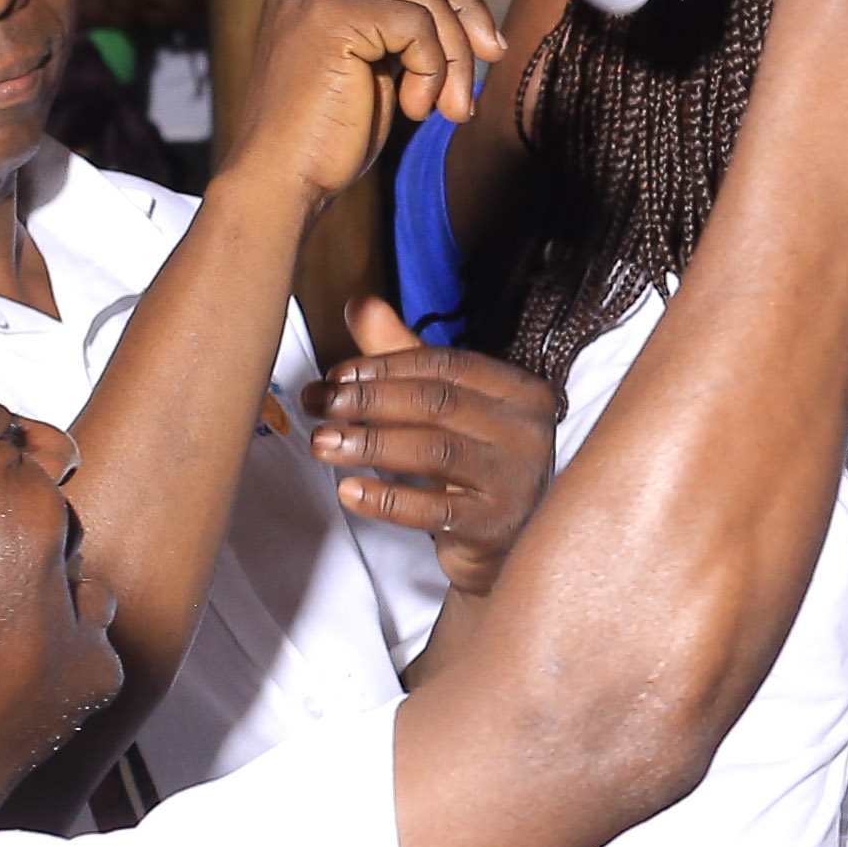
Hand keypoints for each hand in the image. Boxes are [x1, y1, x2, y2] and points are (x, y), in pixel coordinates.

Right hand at [234, 0, 505, 201]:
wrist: (283, 179)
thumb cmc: (327, 137)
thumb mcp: (369, 68)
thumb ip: (396, 27)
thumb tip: (459, 3)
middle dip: (466, 5)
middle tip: (494, 54)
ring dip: (455, 56)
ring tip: (452, 106)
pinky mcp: (331, 17)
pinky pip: (416, 24)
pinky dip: (434, 68)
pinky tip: (417, 108)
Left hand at [311, 296, 567, 593]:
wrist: (503, 542)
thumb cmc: (472, 463)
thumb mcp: (443, 404)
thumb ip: (402, 353)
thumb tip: (358, 304)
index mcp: (520, 391)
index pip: (447, 364)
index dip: (386, 366)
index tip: (337, 376)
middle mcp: (527, 430)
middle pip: (438, 403)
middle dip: (370, 401)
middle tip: (320, 405)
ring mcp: (516, 480)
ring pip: (433, 451)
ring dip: (369, 444)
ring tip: (322, 444)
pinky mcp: (494, 525)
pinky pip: (433, 509)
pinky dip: (386, 498)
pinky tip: (350, 491)